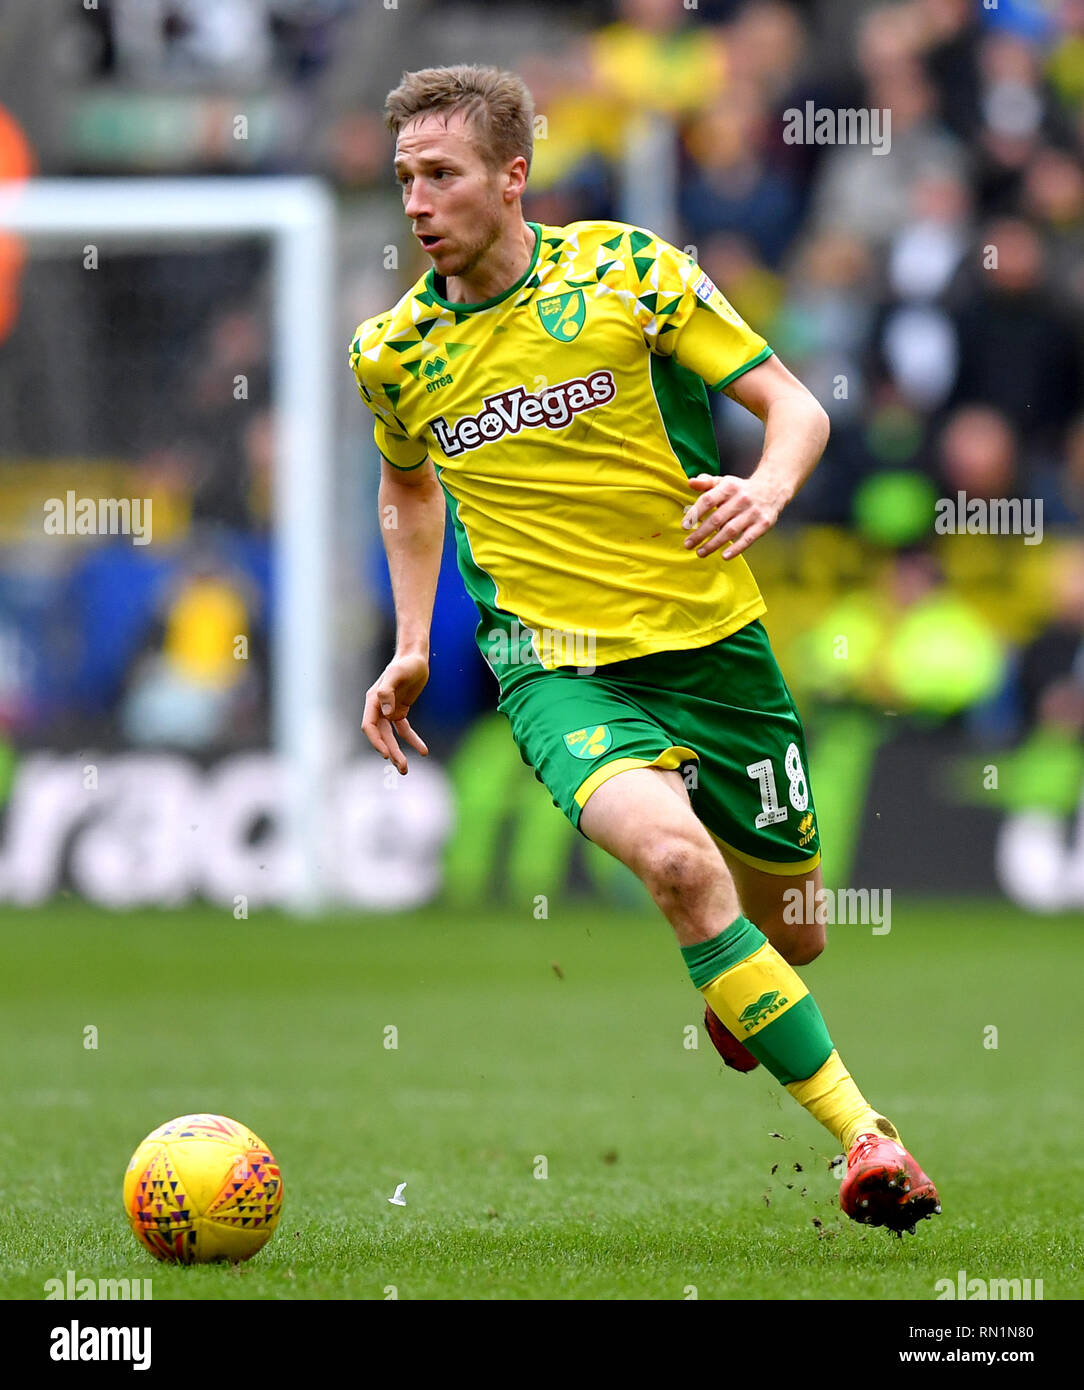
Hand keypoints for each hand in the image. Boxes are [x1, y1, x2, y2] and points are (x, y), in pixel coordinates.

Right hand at [361, 653, 429, 773]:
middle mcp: (379, 708)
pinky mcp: (400, 711)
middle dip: (390, 752)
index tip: (386, 754)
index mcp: (373, 701)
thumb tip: (386, 713)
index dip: (376, 741)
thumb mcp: (397, 675)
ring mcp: (389, 710)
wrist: (416, 657)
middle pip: (381, 736)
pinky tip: (423, 751)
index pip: (369, 726)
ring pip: (391, 736)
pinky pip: (404, 730)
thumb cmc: (406, 664)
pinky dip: (412, 740)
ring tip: (405, 768)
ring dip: (398, 752)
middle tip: (402, 768)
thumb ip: (388, 692)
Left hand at [681, 472, 785, 559]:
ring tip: (700, 552)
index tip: (684, 526)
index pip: (708, 500)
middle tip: (688, 544)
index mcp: (729, 487)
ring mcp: (753, 512)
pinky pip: (748, 538)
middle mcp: (741, 499)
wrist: (772, 488)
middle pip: (717, 518)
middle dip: (700, 533)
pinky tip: (724, 556)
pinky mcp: (763, 524)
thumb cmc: (740, 489)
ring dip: (714, 544)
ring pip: (730, 530)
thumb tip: (690, 482)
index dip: (695, 513)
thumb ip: (706, 482)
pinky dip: (736, 548)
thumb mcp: (724, 481)